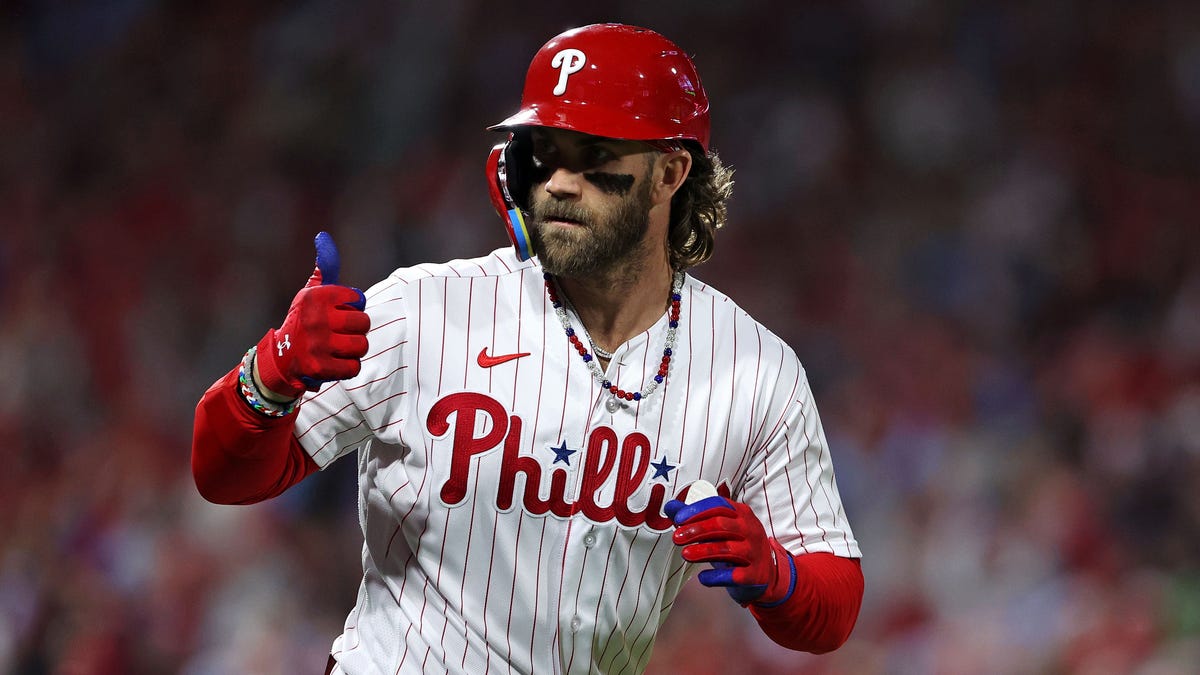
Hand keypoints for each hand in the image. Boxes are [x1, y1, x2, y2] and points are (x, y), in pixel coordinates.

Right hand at [254, 232, 369, 399]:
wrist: (281, 359)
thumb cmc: (304, 320)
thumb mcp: (311, 293)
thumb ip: (325, 267)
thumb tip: (323, 236)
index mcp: (315, 296)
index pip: (358, 299)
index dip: (352, 307)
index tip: (337, 312)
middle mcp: (315, 318)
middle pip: (363, 322)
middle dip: (356, 329)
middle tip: (341, 332)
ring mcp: (317, 344)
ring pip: (362, 345)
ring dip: (354, 349)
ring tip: (338, 347)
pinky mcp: (320, 367)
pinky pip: (355, 367)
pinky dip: (349, 367)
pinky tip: (335, 362)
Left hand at [664, 493, 796, 605]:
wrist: (764, 575)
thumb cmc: (736, 546)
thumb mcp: (719, 529)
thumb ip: (695, 517)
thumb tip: (671, 507)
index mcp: (742, 514)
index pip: (719, 506)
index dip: (697, 511)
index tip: (678, 519)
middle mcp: (751, 530)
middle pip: (721, 525)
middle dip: (696, 530)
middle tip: (677, 538)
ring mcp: (754, 552)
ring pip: (727, 549)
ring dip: (703, 551)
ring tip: (685, 554)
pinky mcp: (754, 575)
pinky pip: (733, 575)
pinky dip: (716, 577)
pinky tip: (702, 577)